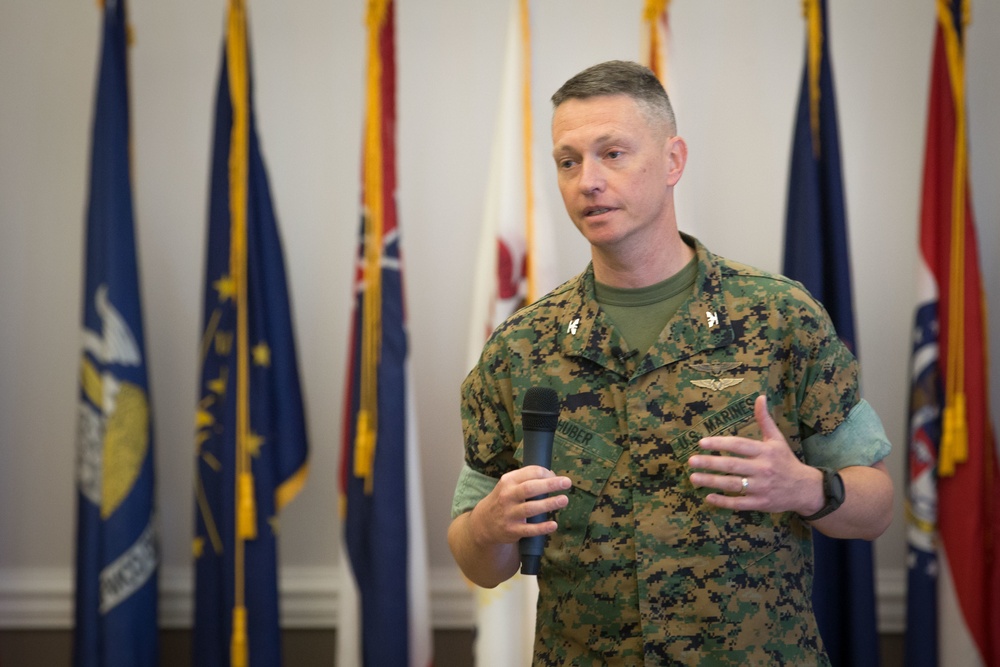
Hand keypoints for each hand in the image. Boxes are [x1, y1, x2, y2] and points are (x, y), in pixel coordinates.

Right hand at [468, 466, 571, 548]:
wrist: (483, 523)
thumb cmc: (504, 500)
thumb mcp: (509, 485)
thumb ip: (528, 479)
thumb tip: (553, 476)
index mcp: (508, 481)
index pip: (530, 472)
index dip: (546, 473)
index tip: (557, 477)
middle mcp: (507, 496)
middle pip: (530, 488)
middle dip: (550, 484)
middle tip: (567, 482)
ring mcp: (509, 514)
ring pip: (530, 508)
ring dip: (549, 504)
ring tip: (564, 500)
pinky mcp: (512, 530)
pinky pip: (529, 529)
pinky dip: (542, 527)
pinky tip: (554, 524)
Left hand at [687, 395, 822, 515]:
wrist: (805, 489)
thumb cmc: (785, 461)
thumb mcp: (777, 439)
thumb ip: (765, 420)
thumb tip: (760, 397)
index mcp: (765, 451)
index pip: (739, 445)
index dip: (720, 444)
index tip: (702, 443)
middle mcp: (763, 469)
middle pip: (732, 465)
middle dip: (710, 463)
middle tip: (690, 461)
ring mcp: (761, 487)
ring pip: (732, 484)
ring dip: (711, 482)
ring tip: (693, 477)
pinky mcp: (761, 503)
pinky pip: (739, 503)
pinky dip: (723, 501)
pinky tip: (708, 497)